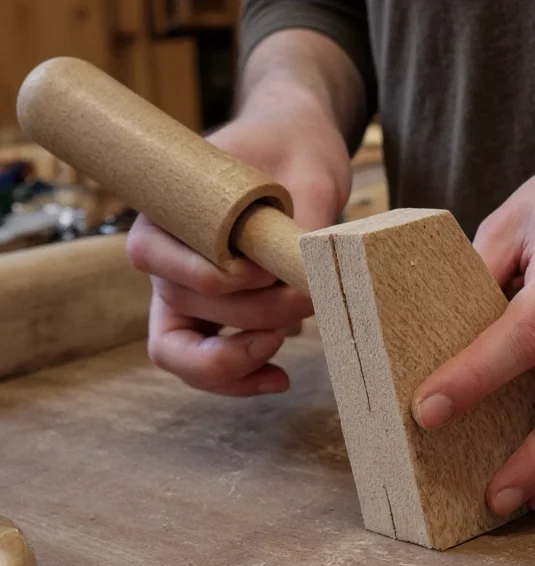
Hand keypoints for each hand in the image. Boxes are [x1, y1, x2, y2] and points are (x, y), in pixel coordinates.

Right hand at [127, 94, 351, 395]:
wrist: (298, 150)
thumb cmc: (295, 151)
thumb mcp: (309, 174)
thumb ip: (305, 224)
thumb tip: (310, 278)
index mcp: (169, 209)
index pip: (157, 259)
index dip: (217, 277)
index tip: (267, 269)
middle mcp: (166, 256)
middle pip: (188, 306)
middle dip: (255, 314)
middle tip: (308, 296)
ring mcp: (185, 291)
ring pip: (186, 351)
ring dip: (243, 354)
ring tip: (294, 339)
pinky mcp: (211, 317)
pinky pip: (204, 365)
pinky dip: (238, 380)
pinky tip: (278, 377)